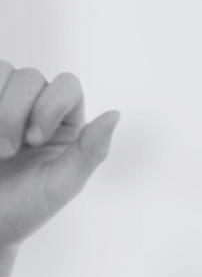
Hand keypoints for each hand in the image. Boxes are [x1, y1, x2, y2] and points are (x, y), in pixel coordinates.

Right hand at [0, 67, 118, 254]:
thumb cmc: (24, 206)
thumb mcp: (62, 183)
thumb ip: (90, 151)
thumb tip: (115, 114)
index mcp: (64, 123)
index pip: (68, 85)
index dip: (50, 105)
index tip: (34, 141)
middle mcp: (34, 106)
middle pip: (29, 77)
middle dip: (14, 112)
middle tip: (6, 151)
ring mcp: (2, 104)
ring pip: (3, 70)